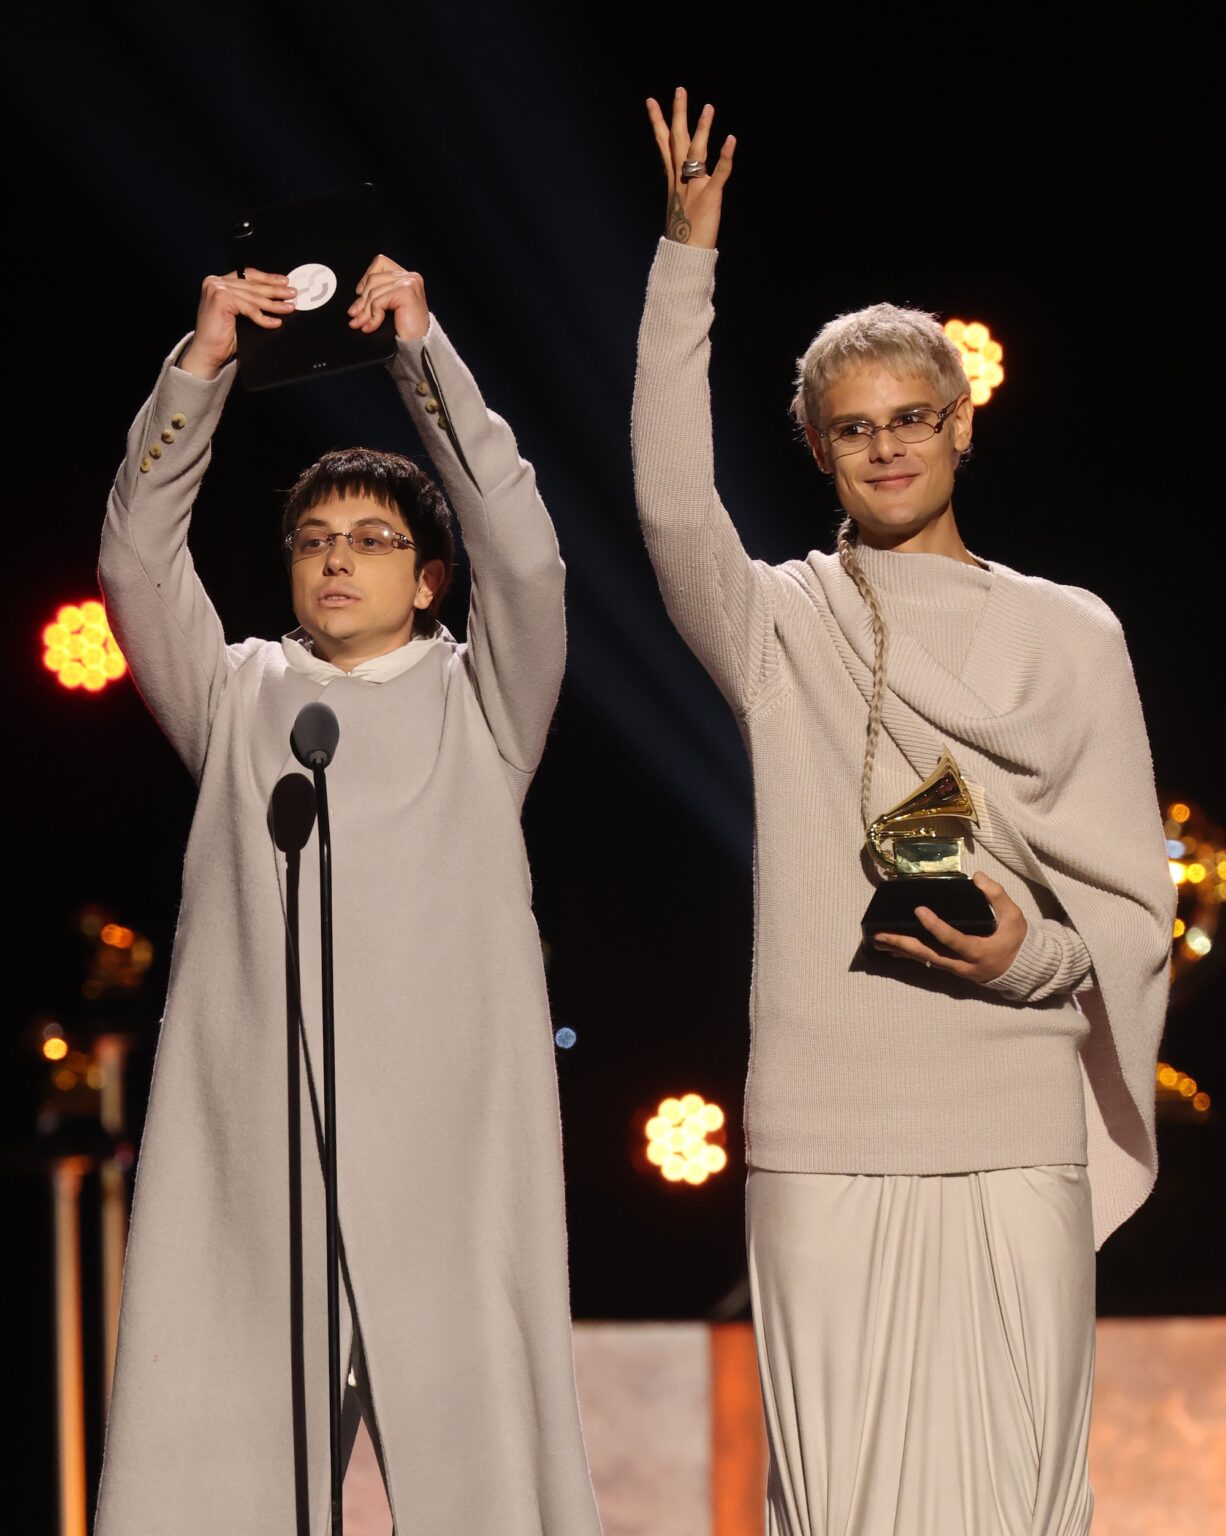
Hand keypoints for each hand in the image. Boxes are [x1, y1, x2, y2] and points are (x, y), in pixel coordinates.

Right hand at [179, 269, 296, 379]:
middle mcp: (215, 282)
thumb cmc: (222, 337)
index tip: (284, 281)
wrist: (208, 353)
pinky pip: (249, 308)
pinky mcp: (221, 299)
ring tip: (289, 307)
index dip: (267, 278)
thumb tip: (275, 294)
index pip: (247, 276)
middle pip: (252, 285)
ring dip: (274, 304)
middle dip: (275, 290)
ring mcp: (217, 289)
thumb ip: (247, 300)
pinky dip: (263, 317)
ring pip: (253, 298)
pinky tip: (275, 322)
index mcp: (219, 282)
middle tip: (292, 293)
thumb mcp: (237, 313)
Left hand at [348, 256, 428, 340]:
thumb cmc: (408, 329)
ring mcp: (409, 283)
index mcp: (407, 276)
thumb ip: (380, 293)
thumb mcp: (391, 305)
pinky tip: (371, 326)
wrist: (419, 346)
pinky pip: (378, 301)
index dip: (366, 277)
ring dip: (365, 311)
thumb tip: (358, 294)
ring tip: (361, 323)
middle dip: (362, 300)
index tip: (359, 293)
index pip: (380, 263)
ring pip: (374, 291)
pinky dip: (372, 316)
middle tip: (355, 315)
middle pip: (374, 278)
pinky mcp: (406, 293)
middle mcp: (410, 276)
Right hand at [646, 87, 734, 248]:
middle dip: (677, 114)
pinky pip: (720, 172)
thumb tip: (684, 179)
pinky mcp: (710, 196)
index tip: (651, 101)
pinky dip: (726, 156)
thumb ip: (683, 188)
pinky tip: (731, 138)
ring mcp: (694, 187)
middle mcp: (681, 180)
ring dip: (702, 128)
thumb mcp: (680, 206)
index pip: (664, 145)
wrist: (685, 256)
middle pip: (677, 141)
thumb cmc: (685, 236)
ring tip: (708, 107)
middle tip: (679, 90)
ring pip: (696, 152)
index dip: (658, 122)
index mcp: (674, 180)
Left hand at [872, 872, 1026, 984]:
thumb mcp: (1014, 917)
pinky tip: (894, 947)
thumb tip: (977, 877)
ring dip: (901, 950)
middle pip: (929, 955)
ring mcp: (956, 969)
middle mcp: (963, 964)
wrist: (1023, 970)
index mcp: (978, 951)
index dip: (935, 926)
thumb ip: (997, 895)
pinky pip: (928, 961)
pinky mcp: (952, 969)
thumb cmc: (1017, 941)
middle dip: (904, 944)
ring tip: (879, 941)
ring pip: (924, 960)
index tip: (919, 910)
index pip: (952, 939)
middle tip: (881, 935)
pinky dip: (910, 953)